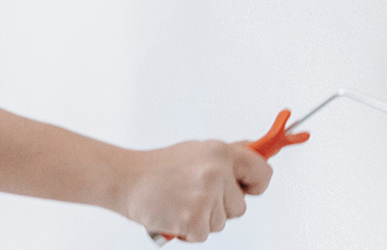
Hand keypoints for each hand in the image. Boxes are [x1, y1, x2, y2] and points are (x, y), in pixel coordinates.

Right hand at [114, 140, 273, 242]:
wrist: (124, 179)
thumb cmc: (158, 168)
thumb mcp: (196, 151)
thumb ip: (226, 157)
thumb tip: (257, 152)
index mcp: (220, 152)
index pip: (262, 172)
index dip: (255, 184)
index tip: (247, 188)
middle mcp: (216, 172)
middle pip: (240, 206)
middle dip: (220, 206)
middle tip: (193, 194)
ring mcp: (205, 196)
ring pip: (222, 222)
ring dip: (203, 219)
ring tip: (180, 201)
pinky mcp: (194, 219)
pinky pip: (204, 235)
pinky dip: (189, 231)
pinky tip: (174, 214)